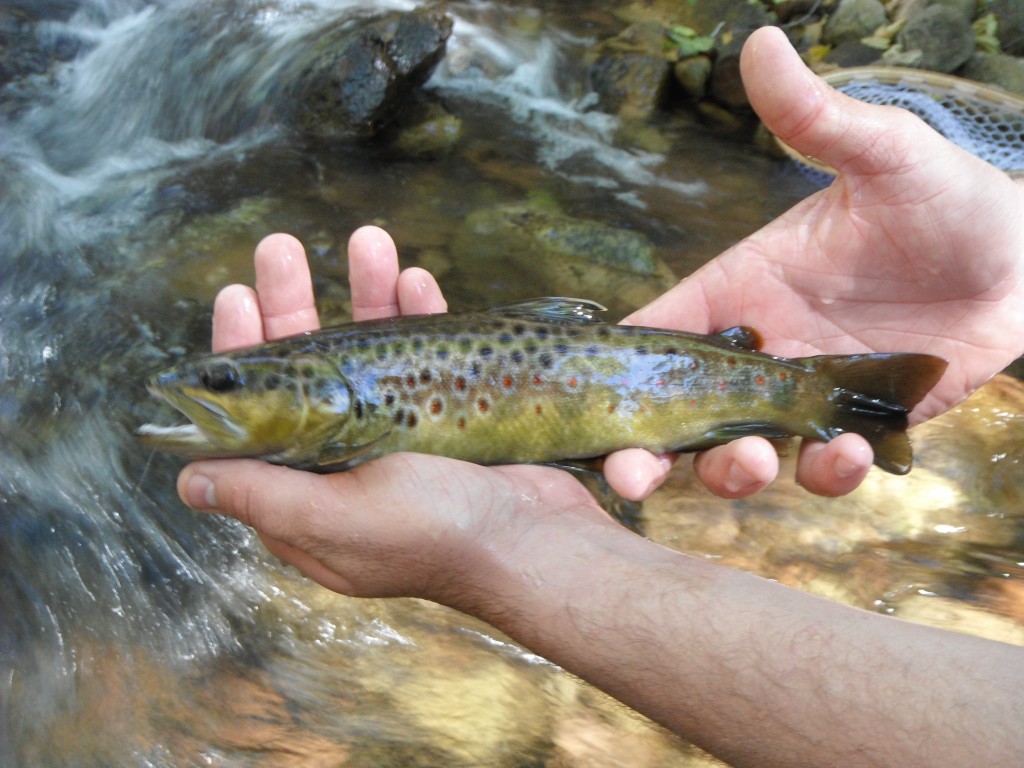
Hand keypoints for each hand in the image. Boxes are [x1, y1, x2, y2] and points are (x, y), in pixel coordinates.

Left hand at [178, 230, 615, 601]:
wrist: (541, 542)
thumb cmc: (438, 537)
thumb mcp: (338, 517)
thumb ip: (263, 496)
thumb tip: (187, 481)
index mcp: (309, 496)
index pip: (256, 418)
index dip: (241, 360)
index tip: (236, 300)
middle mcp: (347, 465)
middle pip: (306, 374)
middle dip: (293, 306)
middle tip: (280, 250)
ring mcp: (401, 438)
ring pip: (369, 353)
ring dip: (365, 295)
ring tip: (368, 241)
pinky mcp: (449, 417)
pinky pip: (427, 356)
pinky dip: (421, 316)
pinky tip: (416, 280)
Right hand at [613, 27, 1023, 498]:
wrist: (1023, 256)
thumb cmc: (946, 197)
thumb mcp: (882, 154)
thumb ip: (817, 118)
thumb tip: (760, 43)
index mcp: (740, 290)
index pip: (658, 337)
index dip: (615, 379)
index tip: (585, 411)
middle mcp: (760, 352)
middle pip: (679, 417)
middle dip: (647, 455)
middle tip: (633, 477)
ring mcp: (806, 398)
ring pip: (742, 456)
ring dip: (733, 472)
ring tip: (757, 460)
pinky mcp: (858, 427)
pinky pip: (824, 470)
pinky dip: (825, 473)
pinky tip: (847, 452)